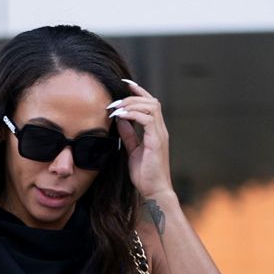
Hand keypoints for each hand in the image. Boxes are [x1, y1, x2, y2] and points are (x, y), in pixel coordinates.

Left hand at [109, 79, 173, 200]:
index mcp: (155, 130)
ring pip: (151, 106)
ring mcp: (160, 134)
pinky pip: (148, 119)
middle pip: (151, 101)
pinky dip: (133, 114)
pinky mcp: (157, 141)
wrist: (153, 190)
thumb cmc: (144, 173)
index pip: (150, 104)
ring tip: (115, 108)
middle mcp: (160, 129)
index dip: (139, 92)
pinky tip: (120, 116)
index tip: (124, 84)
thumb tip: (120, 120)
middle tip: (113, 101)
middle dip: (132, 97)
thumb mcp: (132, 150)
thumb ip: (128, 134)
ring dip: (132, 104)